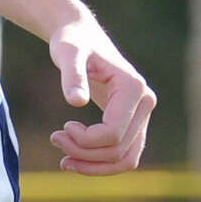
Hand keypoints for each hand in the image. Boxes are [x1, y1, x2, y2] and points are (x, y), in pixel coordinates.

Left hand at [48, 15, 154, 174]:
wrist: (81, 36)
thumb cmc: (73, 41)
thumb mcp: (67, 52)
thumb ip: (72, 74)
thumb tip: (76, 102)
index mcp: (133, 87)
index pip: (113, 133)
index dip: (85, 141)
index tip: (62, 127)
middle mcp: (145, 102)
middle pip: (119, 150)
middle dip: (84, 153)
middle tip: (55, 138)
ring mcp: (142, 113)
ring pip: (126, 159)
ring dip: (94, 165)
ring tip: (63, 159)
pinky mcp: (134, 121)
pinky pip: (124, 154)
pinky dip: (101, 163)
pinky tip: (73, 159)